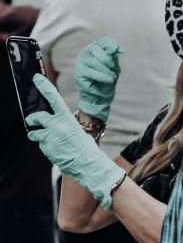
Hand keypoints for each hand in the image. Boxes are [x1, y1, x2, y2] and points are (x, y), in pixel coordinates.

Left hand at [25, 74, 125, 208]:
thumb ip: (63, 124)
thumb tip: (52, 122)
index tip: (36, 78)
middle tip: (33, 122)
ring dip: (38, 135)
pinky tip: (57, 150)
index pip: (53, 99)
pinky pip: (41, 145)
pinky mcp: (46, 149)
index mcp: (66, 119)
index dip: (44, 87)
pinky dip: (46, 146)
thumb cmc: (86, 147)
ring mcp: (50, 138)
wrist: (89, 164)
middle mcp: (56, 126)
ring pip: (35, 134)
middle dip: (33, 120)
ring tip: (49, 140)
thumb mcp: (77, 131)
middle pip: (36, 118)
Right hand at [73, 38, 122, 120]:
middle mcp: (85, 53)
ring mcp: (80, 63)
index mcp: (95, 49)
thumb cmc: (107, 78)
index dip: (111, 45)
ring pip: (94, 62)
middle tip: (112, 68)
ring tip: (110, 78)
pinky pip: (91, 73)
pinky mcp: (79, 74)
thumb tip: (120, 49)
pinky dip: (102, 77)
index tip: (121, 51)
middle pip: (96, 49)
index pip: (102, 41)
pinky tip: (107, 80)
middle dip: (108, 60)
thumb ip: (114, 56)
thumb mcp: (113, 65)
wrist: (101, 94)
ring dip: (106, 71)